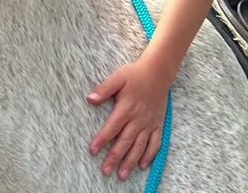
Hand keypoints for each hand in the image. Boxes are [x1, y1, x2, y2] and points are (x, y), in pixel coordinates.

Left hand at [87, 59, 171, 179]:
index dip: (102, 139)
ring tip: (122, 175)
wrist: (158, 73)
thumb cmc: (134, 75)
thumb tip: (90, 99)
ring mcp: (149, 123)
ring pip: (140, 146)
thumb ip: (104, 89)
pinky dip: (150, 155)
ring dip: (131, 161)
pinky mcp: (158, 124)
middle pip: (125, 141)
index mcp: (126, 108)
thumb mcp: (118, 78)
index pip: (112, 127)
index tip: (93, 151)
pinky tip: (142, 165)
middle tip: (106, 171)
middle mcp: (138, 119)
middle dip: (115, 157)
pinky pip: (156, 143)